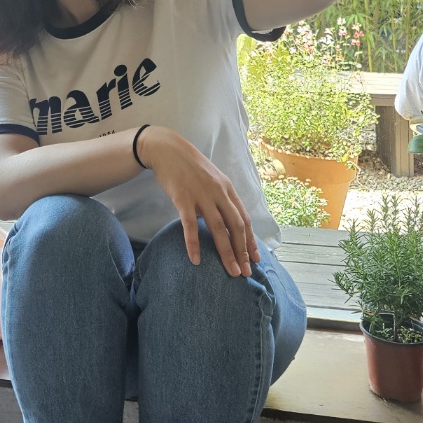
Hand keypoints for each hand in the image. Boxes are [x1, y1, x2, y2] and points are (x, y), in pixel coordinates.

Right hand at [137, 125, 260, 276]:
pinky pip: (190, 225)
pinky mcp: (183, 198)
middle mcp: (219, 192)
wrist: (167, 149)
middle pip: (236, 226)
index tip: (255, 259)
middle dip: (242, 252)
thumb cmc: (189, 166)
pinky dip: (194, 244)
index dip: (251, 240)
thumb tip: (227, 221)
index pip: (244, 219)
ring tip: (231, 272)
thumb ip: (221, 198)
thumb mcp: (212, 179)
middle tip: (245, 273)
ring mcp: (201, 195)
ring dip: (226, 252)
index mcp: (227, 189)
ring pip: (218, 228)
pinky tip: (196, 260)